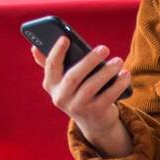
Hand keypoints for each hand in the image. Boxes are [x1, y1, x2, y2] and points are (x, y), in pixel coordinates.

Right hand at [32, 37, 132, 155]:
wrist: (94, 121)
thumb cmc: (78, 90)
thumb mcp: (64, 79)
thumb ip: (51, 64)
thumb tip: (34, 47)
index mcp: (51, 85)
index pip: (51, 67)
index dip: (57, 52)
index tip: (65, 38)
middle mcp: (61, 98)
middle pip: (73, 77)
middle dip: (89, 61)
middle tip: (104, 48)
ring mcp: (77, 107)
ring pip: (91, 87)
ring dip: (106, 72)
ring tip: (118, 60)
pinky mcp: (95, 113)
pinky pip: (107, 97)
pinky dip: (118, 85)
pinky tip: (125, 74)